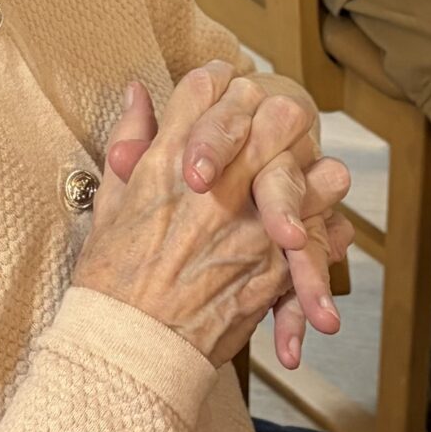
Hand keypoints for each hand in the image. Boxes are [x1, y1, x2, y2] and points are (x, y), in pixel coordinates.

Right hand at [83, 66, 350, 369]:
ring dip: (307, 167)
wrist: (130, 350)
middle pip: (265, 111)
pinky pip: (318, 227)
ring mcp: (249, 223)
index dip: (218, 81)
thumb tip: (138, 93)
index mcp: (167, 162)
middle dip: (270, 110)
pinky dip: (321, 224)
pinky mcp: (274, 265)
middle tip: (272, 122)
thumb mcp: (109, 202)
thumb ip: (129, 141)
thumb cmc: (110, 281)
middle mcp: (213, 185)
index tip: (224, 90)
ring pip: (305, 163)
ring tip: (303, 176)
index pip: (204, 86)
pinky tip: (312, 228)